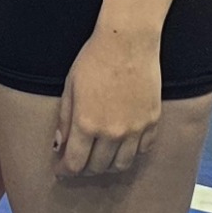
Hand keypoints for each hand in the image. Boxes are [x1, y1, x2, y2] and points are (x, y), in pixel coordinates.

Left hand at [53, 26, 160, 176]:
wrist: (128, 41)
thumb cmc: (94, 59)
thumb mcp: (70, 88)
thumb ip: (64, 120)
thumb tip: (60, 146)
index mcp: (87, 124)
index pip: (75, 164)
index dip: (65, 171)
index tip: (61, 170)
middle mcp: (112, 132)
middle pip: (97, 168)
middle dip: (84, 169)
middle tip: (79, 163)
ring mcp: (135, 129)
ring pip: (122, 165)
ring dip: (108, 166)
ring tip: (100, 158)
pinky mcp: (152, 121)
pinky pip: (142, 150)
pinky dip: (131, 154)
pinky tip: (122, 147)